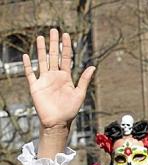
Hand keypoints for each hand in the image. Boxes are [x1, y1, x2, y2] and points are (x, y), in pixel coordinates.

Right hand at [23, 29, 94, 156]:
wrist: (58, 122)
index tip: (66, 35)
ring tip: (40, 37)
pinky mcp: (35, 86)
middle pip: (53, 55)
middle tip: (53, 30)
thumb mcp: (80, 93)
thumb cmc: (70, 110)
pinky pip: (30, 74)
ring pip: (42, 61)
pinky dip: (27, 65)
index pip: (66, 58)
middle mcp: (55, 76)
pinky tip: (26, 56)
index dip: (66, 46)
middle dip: (53, 43)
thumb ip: (84, 79)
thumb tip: (93, 66)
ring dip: (40, 49)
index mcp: (66, 77)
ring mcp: (44, 80)